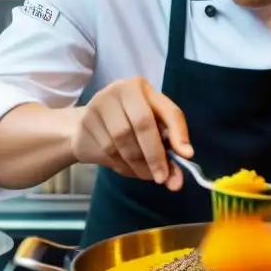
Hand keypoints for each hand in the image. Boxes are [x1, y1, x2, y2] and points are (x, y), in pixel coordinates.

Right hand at [72, 77, 192, 189]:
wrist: (84, 126)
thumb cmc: (126, 125)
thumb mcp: (151, 131)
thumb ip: (167, 152)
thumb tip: (176, 182)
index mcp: (144, 88)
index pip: (168, 110)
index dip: (179, 133)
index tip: (187, 156)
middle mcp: (122, 90)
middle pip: (143, 125)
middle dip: (155, 156)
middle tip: (162, 178)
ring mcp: (101, 103)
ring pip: (124, 141)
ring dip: (137, 165)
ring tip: (145, 174)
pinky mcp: (87, 121)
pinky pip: (108, 150)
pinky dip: (121, 165)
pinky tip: (125, 166)